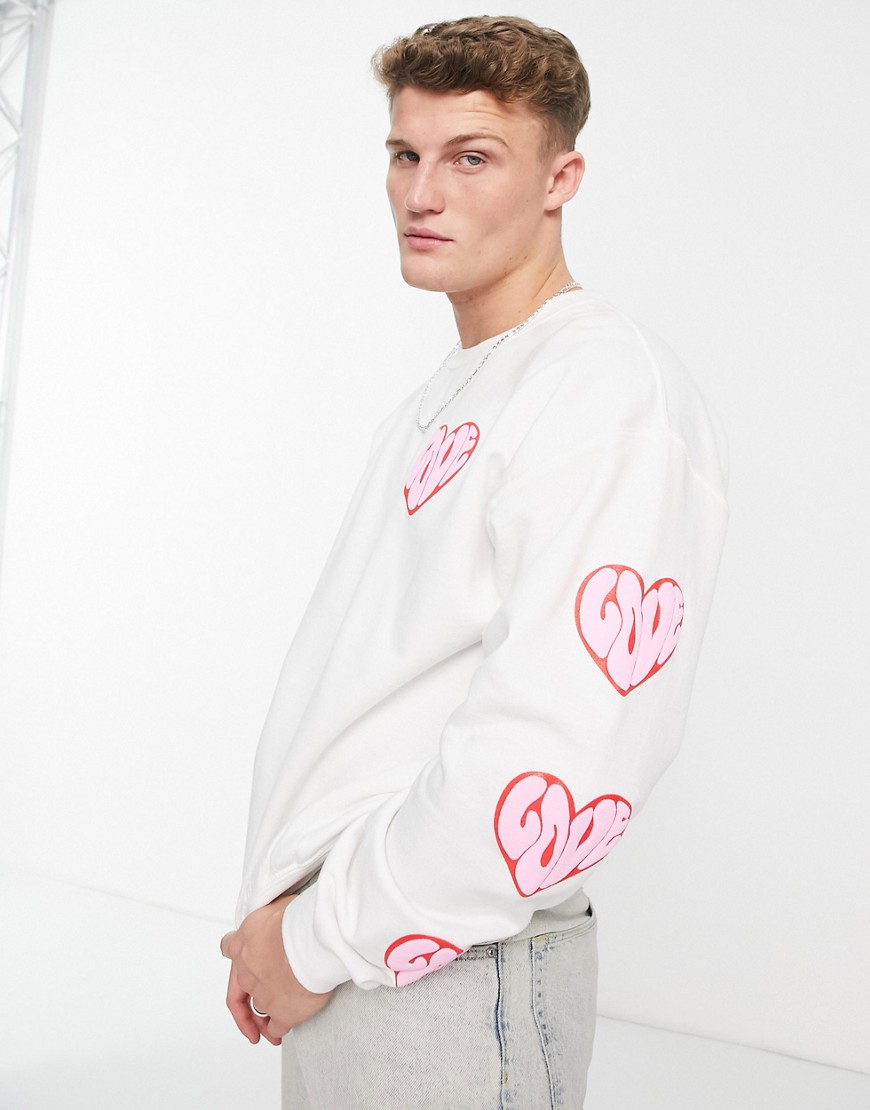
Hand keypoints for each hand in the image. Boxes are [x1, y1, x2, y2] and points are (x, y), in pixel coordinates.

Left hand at [221, 895, 334, 1044]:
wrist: (311, 942)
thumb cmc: (297, 920)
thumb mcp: (274, 906)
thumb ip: (269, 918)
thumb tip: (276, 914)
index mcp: (242, 946)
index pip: (229, 948)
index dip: (235, 953)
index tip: (238, 957)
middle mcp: (247, 974)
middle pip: (240, 991)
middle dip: (245, 1006)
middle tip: (249, 1020)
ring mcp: (263, 997)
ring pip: (259, 1012)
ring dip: (262, 1022)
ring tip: (269, 1033)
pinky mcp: (283, 1014)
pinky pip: (276, 1027)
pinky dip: (277, 1030)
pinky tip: (281, 1032)